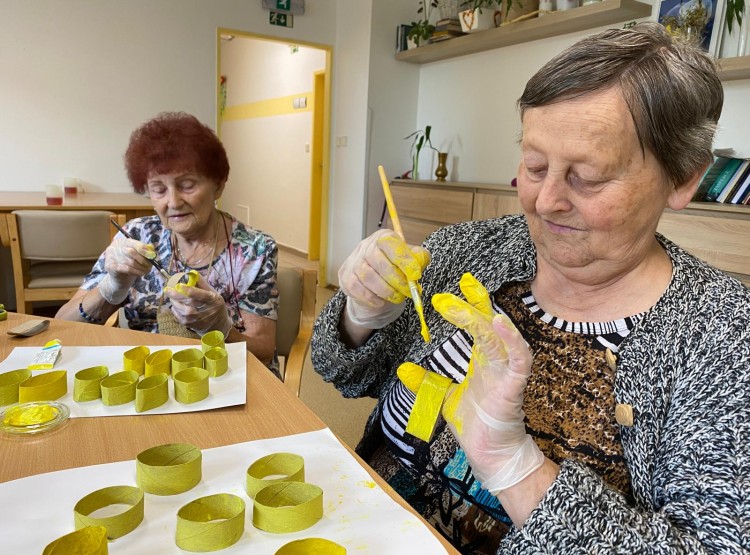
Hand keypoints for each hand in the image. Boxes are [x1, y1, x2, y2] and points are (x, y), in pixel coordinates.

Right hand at [99, 238, 155, 304]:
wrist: (119, 278)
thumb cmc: (130, 265)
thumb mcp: (138, 256)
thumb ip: (145, 251)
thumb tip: (152, 249)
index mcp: (122, 242)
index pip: (134, 243)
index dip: (144, 249)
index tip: (152, 256)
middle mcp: (114, 247)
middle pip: (131, 252)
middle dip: (143, 260)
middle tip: (149, 266)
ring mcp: (110, 256)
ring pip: (130, 262)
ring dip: (141, 268)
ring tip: (146, 271)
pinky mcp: (110, 266)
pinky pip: (126, 269)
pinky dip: (136, 272)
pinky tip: (140, 274)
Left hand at [164, 273, 232, 337]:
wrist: (218, 326)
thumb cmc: (215, 306)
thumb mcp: (214, 294)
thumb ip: (202, 284)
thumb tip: (191, 273)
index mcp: (213, 300)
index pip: (200, 294)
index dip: (188, 289)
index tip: (179, 285)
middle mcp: (206, 310)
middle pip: (188, 302)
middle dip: (176, 295)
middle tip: (168, 289)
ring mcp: (198, 319)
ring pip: (182, 309)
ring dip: (174, 302)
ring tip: (172, 297)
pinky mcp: (191, 325)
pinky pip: (179, 316)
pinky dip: (175, 310)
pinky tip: (175, 306)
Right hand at [338, 229, 429, 328]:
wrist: (373, 284)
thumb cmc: (394, 268)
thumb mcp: (410, 260)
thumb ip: (418, 258)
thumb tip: (419, 262)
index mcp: (383, 238)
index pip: (391, 244)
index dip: (404, 260)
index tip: (416, 275)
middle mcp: (365, 246)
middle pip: (378, 261)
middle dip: (397, 280)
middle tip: (409, 291)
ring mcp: (353, 262)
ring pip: (368, 277)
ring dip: (386, 291)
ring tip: (397, 297)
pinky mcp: (346, 278)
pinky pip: (358, 289)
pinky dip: (372, 298)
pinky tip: (381, 301)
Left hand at [401, 273, 543, 492]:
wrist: (492, 456)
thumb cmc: (476, 424)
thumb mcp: (444, 398)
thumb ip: (426, 382)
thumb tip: (402, 367)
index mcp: (483, 360)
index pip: (479, 323)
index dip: (471, 302)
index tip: (460, 281)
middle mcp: (496, 361)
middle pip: (488, 323)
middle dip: (473, 302)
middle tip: (454, 286)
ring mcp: (506, 372)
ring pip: (498, 336)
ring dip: (481, 316)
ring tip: (465, 297)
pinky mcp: (514, 386)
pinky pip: (518, 359)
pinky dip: (511, 340)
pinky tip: (499, 323)